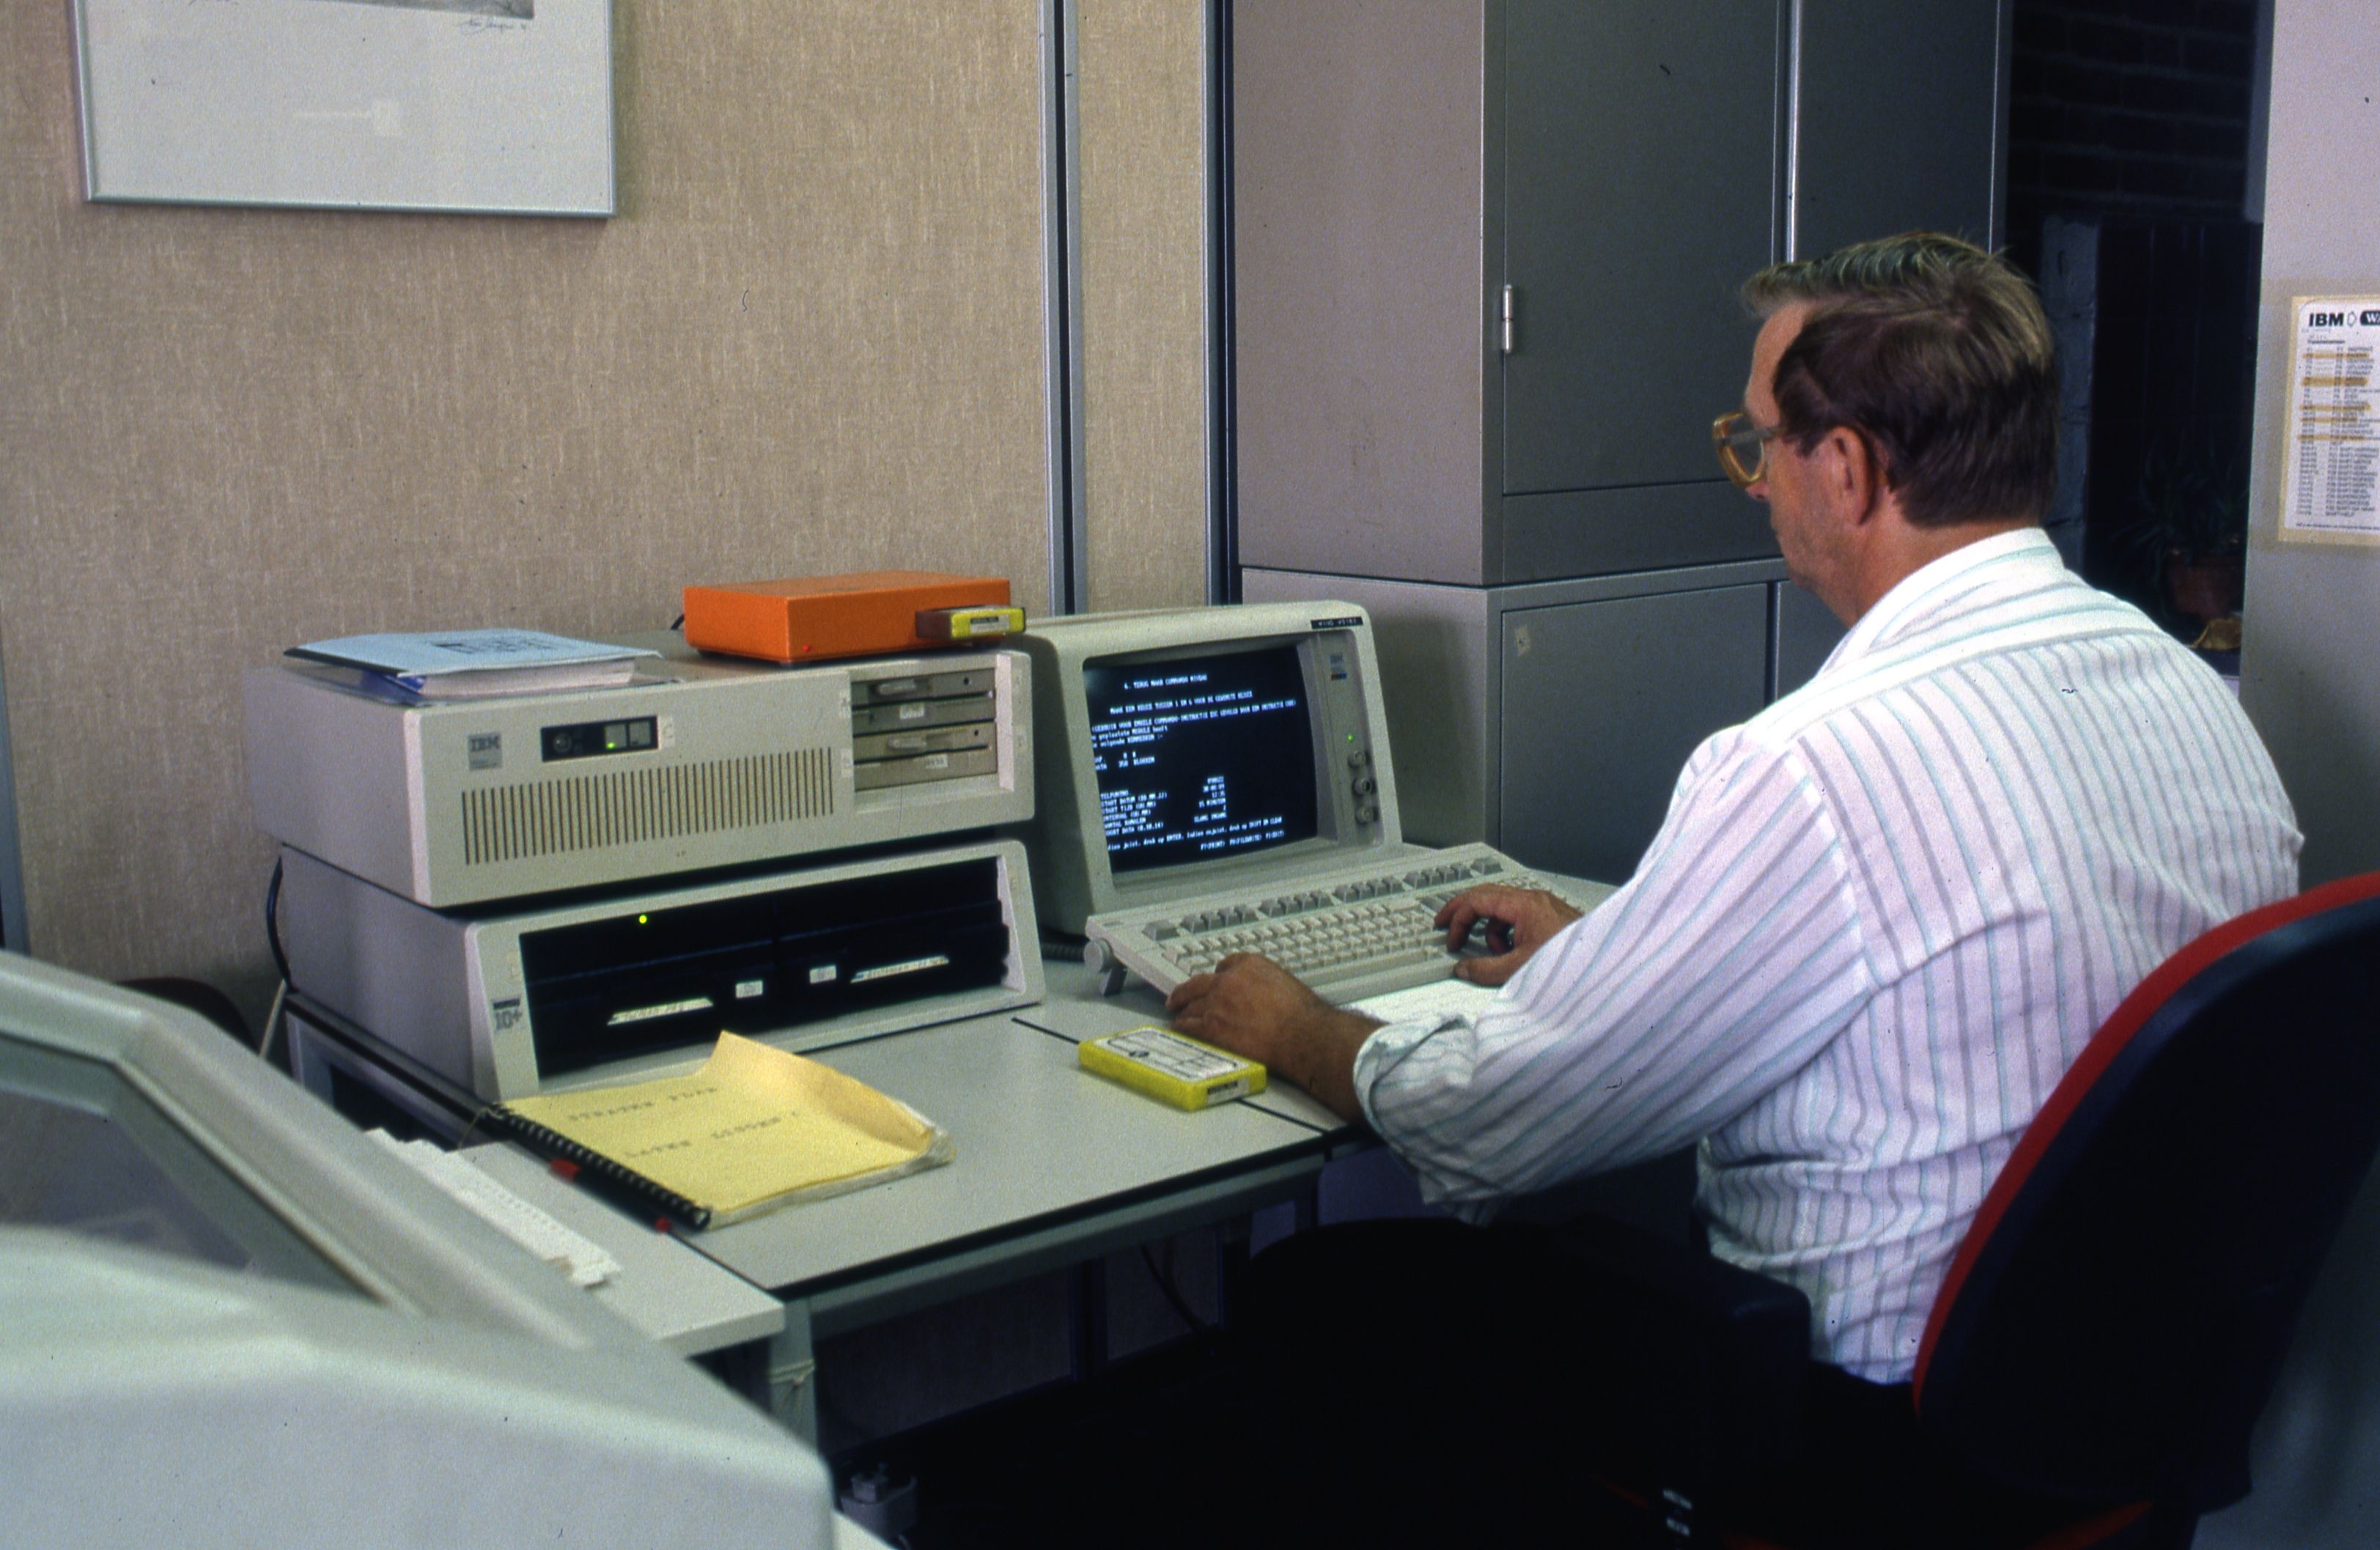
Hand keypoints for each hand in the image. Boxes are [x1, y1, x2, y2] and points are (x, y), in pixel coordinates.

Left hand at [1165, 954, 1379, 1123]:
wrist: (1303, 1035)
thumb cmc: (1303, 1016)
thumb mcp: (1285, 983)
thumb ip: (1264, 982)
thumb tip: (1260, 993)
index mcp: (1249, 964)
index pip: (1224, 965)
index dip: (1216, 978)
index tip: (1212, 984)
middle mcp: (1229, 979)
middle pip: (1198, 982)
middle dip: (1186, 991)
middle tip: (1180, 996)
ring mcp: (1217, 1002)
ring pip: (1191, 1004)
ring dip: (1184, 1010)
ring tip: (1179, 1015)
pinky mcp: (1212, 1026)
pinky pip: (1188, 1025)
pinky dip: (1181, 1026)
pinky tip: (1179, 1028)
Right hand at [1435, 884, 1581, 986]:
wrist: (1606, 965)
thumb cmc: (1571, 962)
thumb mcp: (1520, 968)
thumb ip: (1486, 969)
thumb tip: (1463, 969)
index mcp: (1524, 905)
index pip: (1477, 900)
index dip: (1457, 918)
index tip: (1449, 938)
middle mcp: (1534, 899)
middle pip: (1487, 896)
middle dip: (1464, 913)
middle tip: (1446, 926)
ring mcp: (1543, 906)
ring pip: (1503, 909)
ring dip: (1491, 930)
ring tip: (1497, 954)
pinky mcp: (1551, 917)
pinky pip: (1519, 918)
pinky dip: (1509, 933)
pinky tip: (1516, 953)